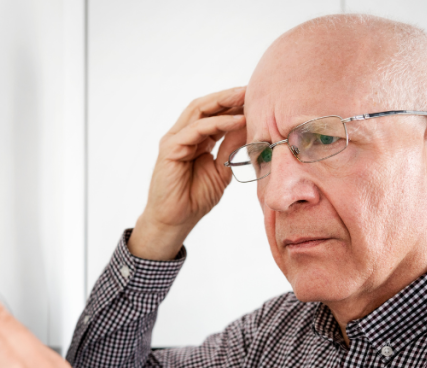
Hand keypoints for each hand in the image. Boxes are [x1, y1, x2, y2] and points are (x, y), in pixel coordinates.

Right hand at [128, 86, 246, 259]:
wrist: (176, 220)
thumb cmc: (195, 198)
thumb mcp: (221, 169)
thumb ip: (231, 147)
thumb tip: (249, 126)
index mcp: (196, 139)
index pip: (214, 114)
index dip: (234, 104)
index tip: (256, 98)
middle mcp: (183, 135)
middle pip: (205, 106)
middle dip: (228, 96)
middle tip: (251, 89)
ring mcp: (175, 140)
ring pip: (199, 111)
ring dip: (223, 102)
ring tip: (245, 96)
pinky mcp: (170, 148)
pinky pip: (196, 129)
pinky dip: (217, 123)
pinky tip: (237, 121)